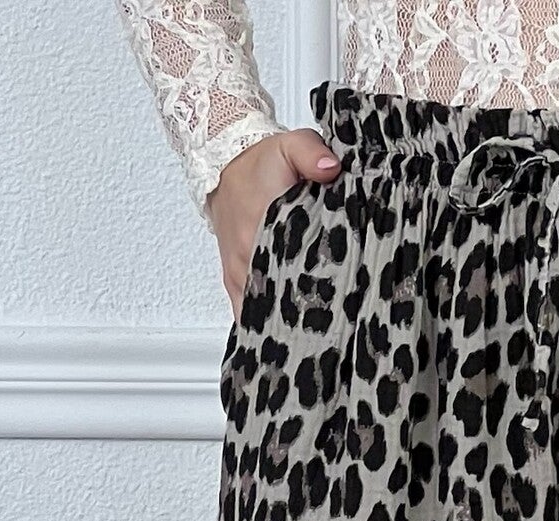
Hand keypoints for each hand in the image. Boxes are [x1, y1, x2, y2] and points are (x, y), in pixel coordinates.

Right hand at [208, 130, 341, 318]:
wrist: (224, 164)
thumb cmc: (259, 161)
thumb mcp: (290, 145)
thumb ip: (311, 152)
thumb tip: (330, 167)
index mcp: (261, 229)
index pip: (290, 275)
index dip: (314, 296)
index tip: (335, 308)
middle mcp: (247, 258)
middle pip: (278, 303)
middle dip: (304, 317)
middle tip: (332, 327)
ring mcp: (238, 273)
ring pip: (261, 314)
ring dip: (284, 324)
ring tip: (312, 337)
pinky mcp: (233, 281)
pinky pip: (247, 313)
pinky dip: (265, 324)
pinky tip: (287, 334)